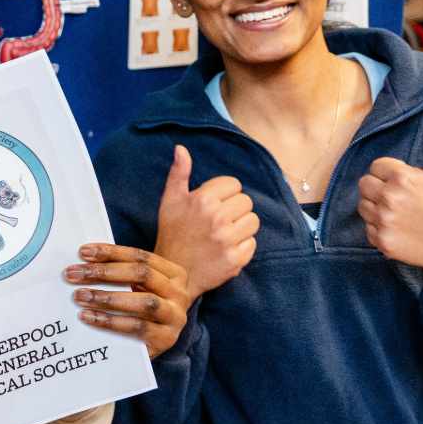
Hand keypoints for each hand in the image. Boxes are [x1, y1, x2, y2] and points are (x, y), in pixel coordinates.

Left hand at [67, 244, 189, 357]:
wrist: (157, 340)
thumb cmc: (141, 306)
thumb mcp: (137, 287)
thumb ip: (119, 273)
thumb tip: (84, 262)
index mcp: (175, 273)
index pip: (140, 256)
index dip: (111, 253)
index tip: (83, 252)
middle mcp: (179, 294)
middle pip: (142, 274)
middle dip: (104, 272)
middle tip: (73, 274)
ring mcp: (175, 318)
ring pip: (144, 302)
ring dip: (107, 297)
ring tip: (80, 296)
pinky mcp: (166, 339)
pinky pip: (137, 327)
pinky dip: (111, 321)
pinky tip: (89, 317)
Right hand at [147, 145, 258, 297]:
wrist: (171, 276)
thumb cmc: (171, 234)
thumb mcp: (170, 201)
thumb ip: (179, 173)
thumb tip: (181, 148)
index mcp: (202, 200)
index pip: (234, 184)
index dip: (224, 194)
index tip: (212, 205)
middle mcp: (216, 218)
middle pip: (246, 202)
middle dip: (234, 210)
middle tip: (217, 221)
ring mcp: (227, 240)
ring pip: (253, 221)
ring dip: (241, 227)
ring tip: (223, 234)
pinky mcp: (235, 259)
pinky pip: (252, 243)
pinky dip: (242, 246)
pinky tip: (226, 249)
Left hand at [356, 118, 422, 273]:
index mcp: (403, 178)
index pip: (377, 166)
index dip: (389, 173)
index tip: (403, 182)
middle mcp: (390, 198)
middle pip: (364, 184)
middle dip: (378, 187)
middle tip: (398, 196)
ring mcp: (384, 220)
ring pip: (362, 205)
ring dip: (375, 207)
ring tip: (397, 211)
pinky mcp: (381, 240)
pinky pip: (367, 227)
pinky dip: (378, 228)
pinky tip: (397, 227)